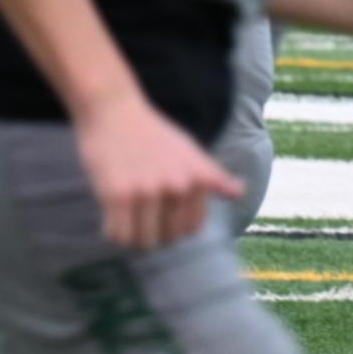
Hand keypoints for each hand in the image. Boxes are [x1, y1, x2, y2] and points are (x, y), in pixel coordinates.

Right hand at [75, 92, 243, 250]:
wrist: (114, 111)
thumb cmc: (153, 134)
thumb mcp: (191, 152)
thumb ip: (214, 176)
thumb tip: (240, 193)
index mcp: (199, 179)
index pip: (192, 229)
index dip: (176, 226)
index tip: (163, 213)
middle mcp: (178, 187)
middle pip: (168, 239)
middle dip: (155, 232)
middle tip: (142, 213)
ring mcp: (148, 192)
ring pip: (142, 242)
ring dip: (133, 236)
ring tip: (128, 215)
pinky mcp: (118, 195)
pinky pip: (119, 236)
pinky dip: (114, 233)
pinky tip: (112, 216)